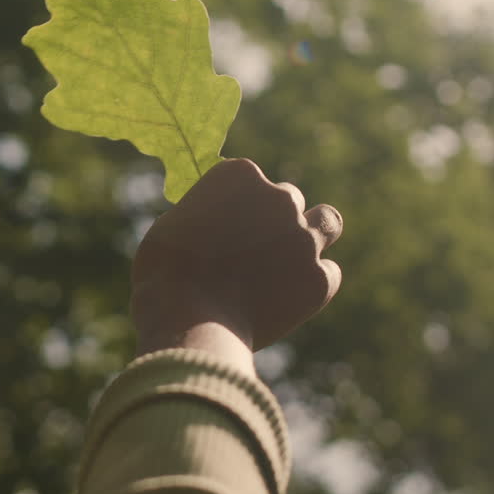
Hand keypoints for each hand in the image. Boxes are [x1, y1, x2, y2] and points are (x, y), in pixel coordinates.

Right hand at [131, 159, 342, 363]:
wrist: (188, 319)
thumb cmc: (165, 272)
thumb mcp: (172, 226)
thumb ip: (204, 215)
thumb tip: (211, 224)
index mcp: (240, 175)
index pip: (250, 179)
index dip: (238, 202)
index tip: (226, 225)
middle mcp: (280, 197)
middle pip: (288, 199)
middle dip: (273, 220)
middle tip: (253, 251)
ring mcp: (305, 237)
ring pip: (327, 222)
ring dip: (315, 233)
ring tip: (295, 258)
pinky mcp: (320, 279)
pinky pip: (329, 274)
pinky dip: (313, 284)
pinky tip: (288, 299)